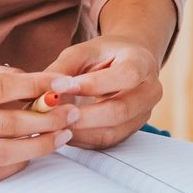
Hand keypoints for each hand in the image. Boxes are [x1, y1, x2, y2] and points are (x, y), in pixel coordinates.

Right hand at [0, 61, 77, 181]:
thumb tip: (36, 81)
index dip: (34, 85)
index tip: (62, 83)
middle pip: (3, 124)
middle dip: (44, 119)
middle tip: (71, 113)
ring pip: (0, 153)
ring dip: (38, 145)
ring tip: (62, 136)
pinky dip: (17, 164)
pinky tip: (34, 152)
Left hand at [44, 37, 163, 149]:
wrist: (127, 63)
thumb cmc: (104, 55)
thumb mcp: (84, 51)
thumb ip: (63, 68)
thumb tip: (42, 91)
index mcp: (142, 62)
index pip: (126, 76)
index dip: (94, 84)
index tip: (63, 86)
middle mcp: (150, 91)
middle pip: (121, 110)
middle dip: (84, 115)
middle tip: (54, 114)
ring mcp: (143, 115)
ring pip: (113, 131)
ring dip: (80, 131)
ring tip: (54, 124)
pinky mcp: (131, 131)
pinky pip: (107, 141)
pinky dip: (82, 139)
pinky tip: (64, 130)